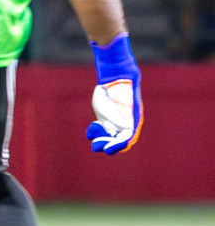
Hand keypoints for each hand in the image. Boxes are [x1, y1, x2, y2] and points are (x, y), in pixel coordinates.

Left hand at [86, 35, 141, 154]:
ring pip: (111, 136)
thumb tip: (125, 127)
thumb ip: (118, 114)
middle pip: (119, 140)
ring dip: (102, 138)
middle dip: (107, 144)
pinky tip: (93, 127)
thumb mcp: (119, 99)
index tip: (108, 149)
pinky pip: (105, 129)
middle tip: (96, 145)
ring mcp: (118, 120)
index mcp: (132, 119)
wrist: (117, 75)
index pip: (127, 138)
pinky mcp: (109, 117)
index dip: (118, 145)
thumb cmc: (118, 87)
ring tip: (93, 132)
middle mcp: (127, 122)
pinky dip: (98, 131)